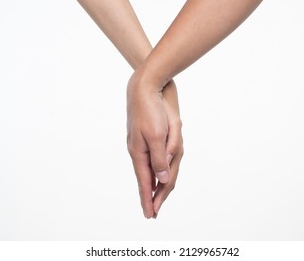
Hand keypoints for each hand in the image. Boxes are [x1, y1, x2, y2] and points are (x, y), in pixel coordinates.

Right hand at [127, 74, 182, 218]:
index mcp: (140, 153)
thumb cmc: (150, 110)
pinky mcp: (146, 138)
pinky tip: (154, 173)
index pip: (145, 182)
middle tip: (154, 212)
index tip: (149, 214)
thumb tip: (163, 179)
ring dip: (155, 182)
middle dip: (153, 194)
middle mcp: (140, 151)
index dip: (148, 199)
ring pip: (152, 168)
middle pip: (150, 177)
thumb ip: (159, 159)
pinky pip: (152, 158)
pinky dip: (155, 169)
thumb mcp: (157, 136)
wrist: (145, 88)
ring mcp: (142, 144)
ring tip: (156, 197)